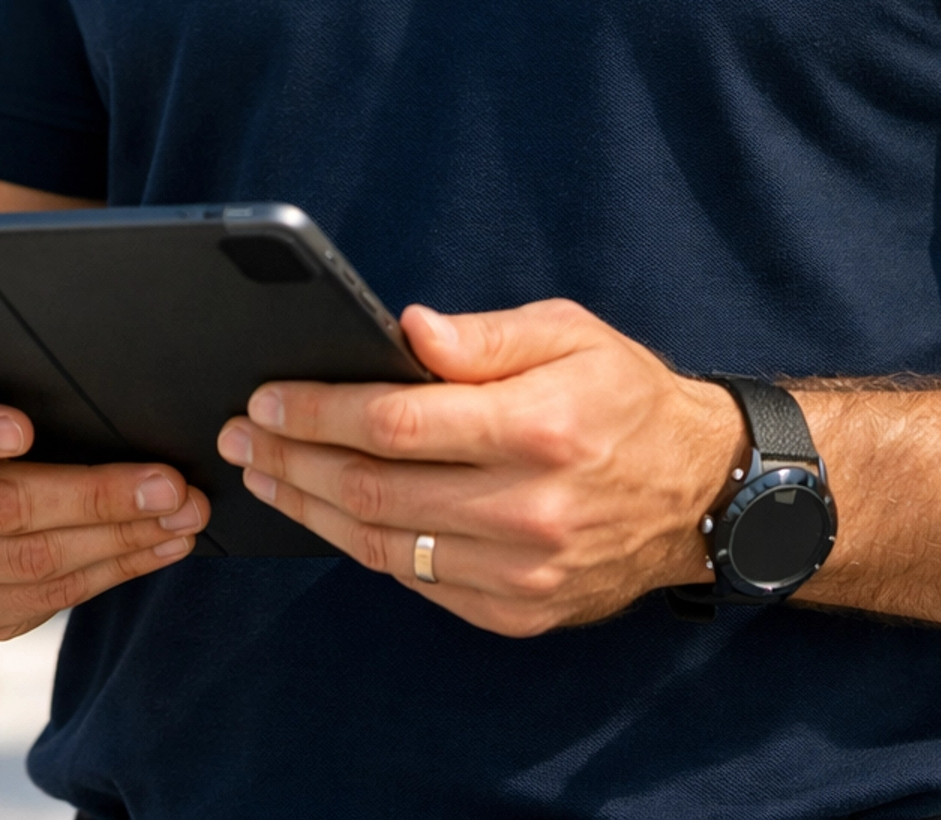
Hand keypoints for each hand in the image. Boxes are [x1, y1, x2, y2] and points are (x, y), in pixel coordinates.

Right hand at [0, 375, 210, 638]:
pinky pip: (39, 598)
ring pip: (28, 562)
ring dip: (119, 542)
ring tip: (182, 519)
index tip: (22, 430)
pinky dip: (110, 572)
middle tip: (172, 486)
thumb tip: (117, 388)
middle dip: (98, 497)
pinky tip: (157, 548)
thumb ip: (16, 377)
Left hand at [216, 299, 745, 635]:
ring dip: (308, 509)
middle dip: (292, 457)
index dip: (319, 409)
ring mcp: (522, 573)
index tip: (267, 396)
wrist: (700, 492)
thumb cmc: (624, 395)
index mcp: (538, 427)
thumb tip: (404, 328)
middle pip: (374, 488)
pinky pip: (416, 582)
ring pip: (383, 544)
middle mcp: (529, 509)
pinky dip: (360, 546)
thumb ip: (484, 335)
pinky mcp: (517, 612)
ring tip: (264, 473)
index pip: (397, 422)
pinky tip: (325, 514)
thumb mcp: (569, 332)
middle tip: (240, 433)